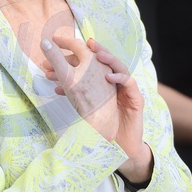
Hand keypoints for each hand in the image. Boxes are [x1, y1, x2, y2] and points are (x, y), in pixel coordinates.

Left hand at [41, 36, 151, 179]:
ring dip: (109, 58)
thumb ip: (76, 93)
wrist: (117, 148)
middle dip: (92, 51)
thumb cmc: (102, 127)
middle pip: (106, 61)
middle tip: (81, 43)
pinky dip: (121, 79)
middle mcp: (116, 83)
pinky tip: (109, 77)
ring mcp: (127, 91)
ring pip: (120, 68)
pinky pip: (131, 85)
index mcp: (104, 82)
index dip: (78, 53)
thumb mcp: (86, 108)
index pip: (92, 63)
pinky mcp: (136, 100)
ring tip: (96, 52)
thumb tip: (55, 82)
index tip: (61, 45)